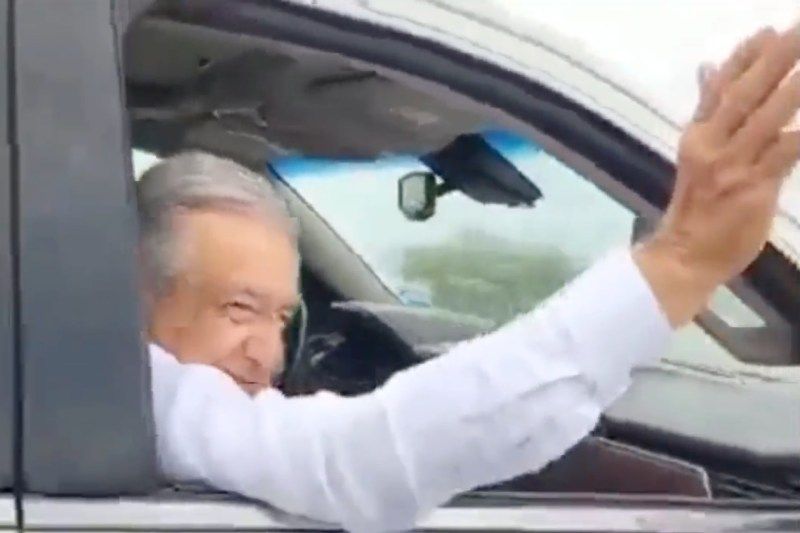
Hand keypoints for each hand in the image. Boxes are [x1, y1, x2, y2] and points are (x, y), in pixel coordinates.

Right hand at [635, 22, 799, 326]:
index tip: (766, 31)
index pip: (718, 89)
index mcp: (695, 137)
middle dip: (774, 60)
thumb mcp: (695, 155)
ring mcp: (731, 167)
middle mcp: (710, 146)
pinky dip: (795, 138)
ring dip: (792, 89)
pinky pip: (780, 156)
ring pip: (765, 120)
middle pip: (744, 95)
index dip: (743, 59)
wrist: (683, 258)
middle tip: (798, 31)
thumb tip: (709, 69)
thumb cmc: (695, 211)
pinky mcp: (751, 190)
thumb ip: (710, 114)